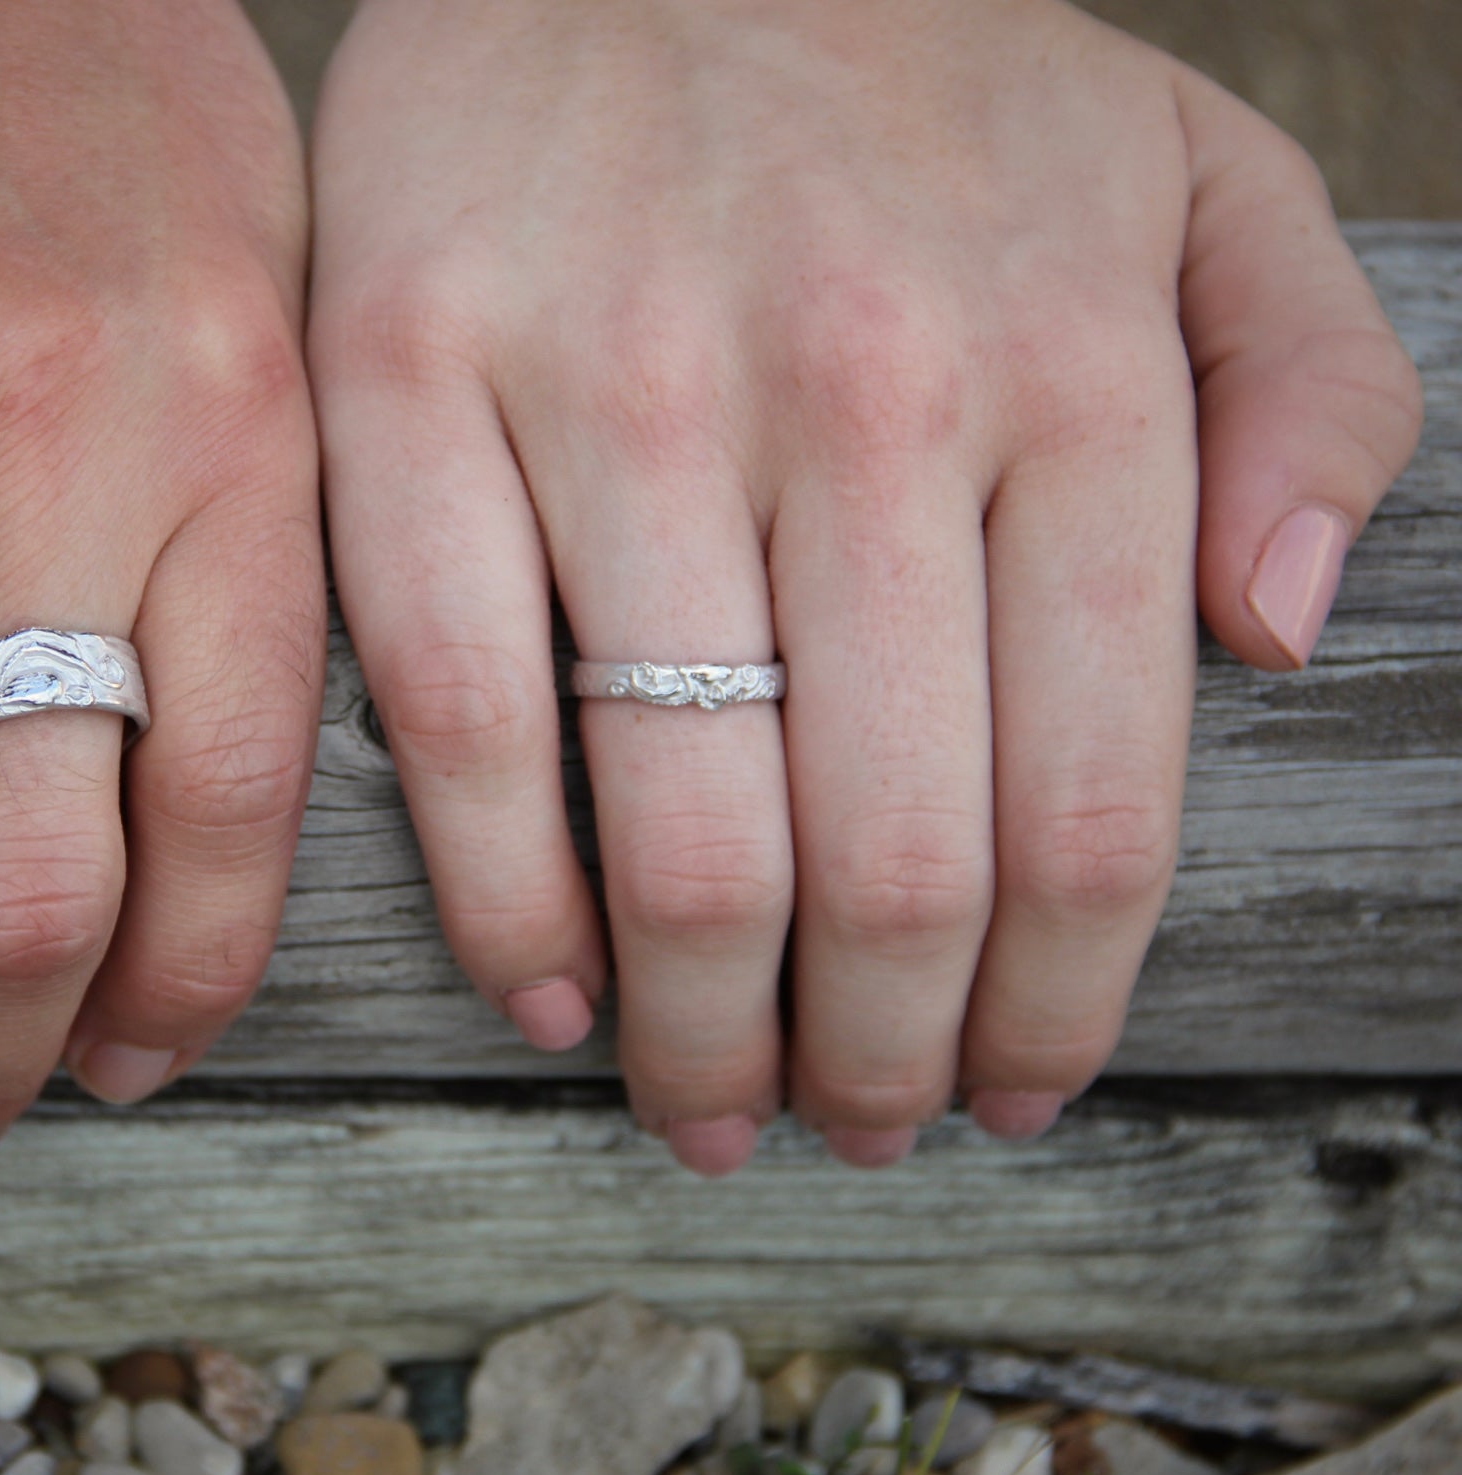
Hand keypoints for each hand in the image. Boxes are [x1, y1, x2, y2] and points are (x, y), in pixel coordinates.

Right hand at [308, 0, 1420, 1171]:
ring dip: (701, 1031)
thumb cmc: (916, 74)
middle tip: (853, 1123)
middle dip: (878, 1059)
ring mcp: (616, 387)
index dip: (1052, 1011)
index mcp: (1062, 364)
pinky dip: (507, 904)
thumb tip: (1274, 635)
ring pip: (678, 825)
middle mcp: (856, 392)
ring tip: (710, 1103)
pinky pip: (457, 717)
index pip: (1087, 806)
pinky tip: (552, 991)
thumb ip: (1311, 388)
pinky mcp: (410, 380)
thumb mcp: (1190, 170)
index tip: (1008, 1093)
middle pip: (889, 860)